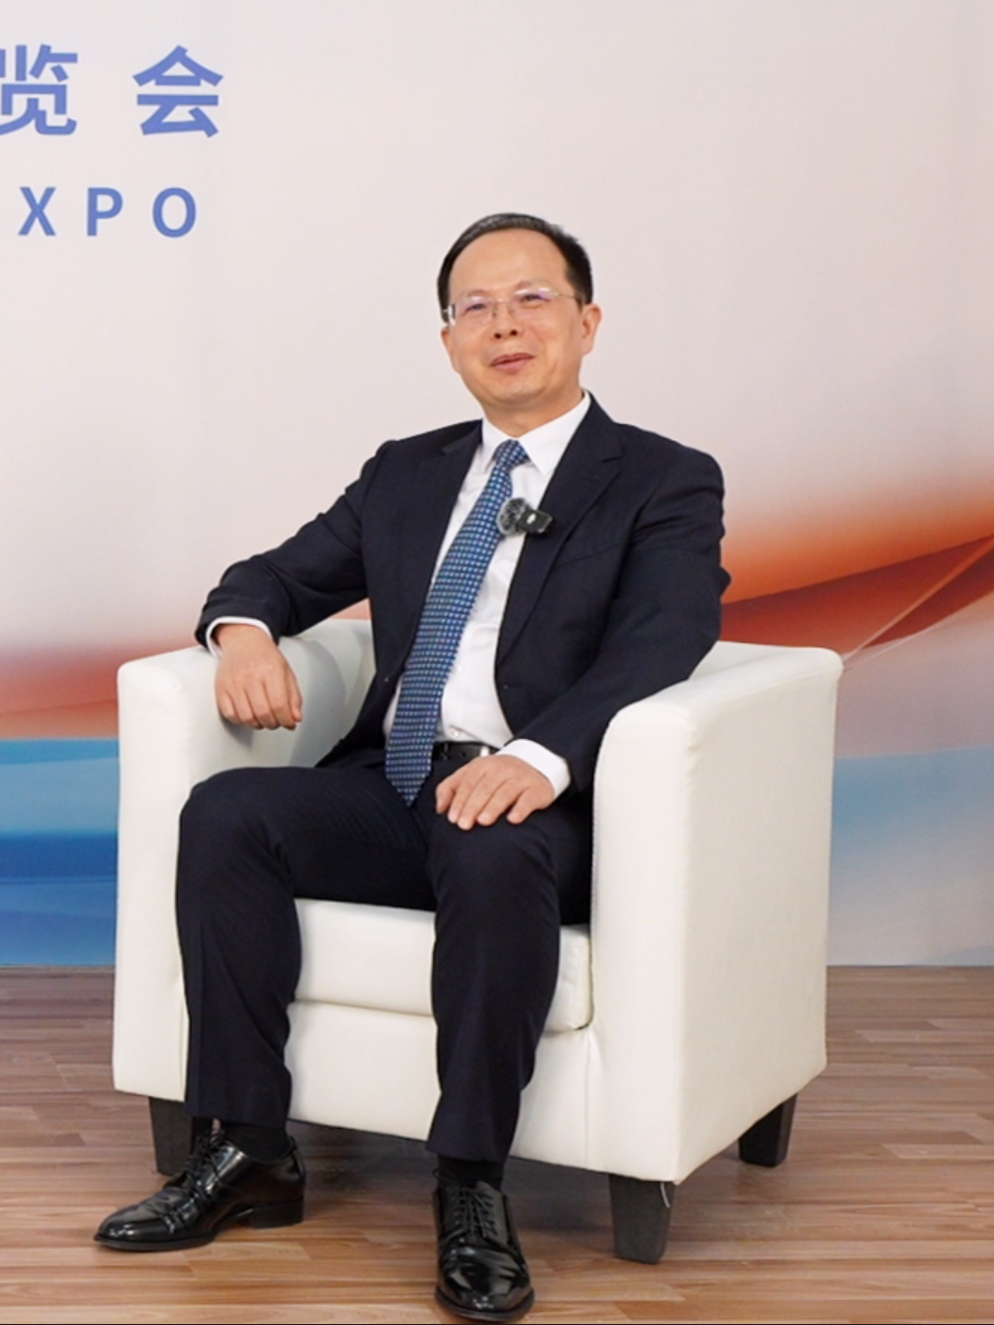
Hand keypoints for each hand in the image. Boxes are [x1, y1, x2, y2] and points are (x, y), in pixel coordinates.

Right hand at [213, 624, 302, 729]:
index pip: (279, 704)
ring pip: (246, 717)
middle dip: (273, 723)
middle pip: (263, 713)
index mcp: (271, 670)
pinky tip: (249, 714)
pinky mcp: (221, 688)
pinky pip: (230, 714)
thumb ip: (294, 697)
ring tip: (263, 718)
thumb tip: (295, 718)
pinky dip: (241, 720)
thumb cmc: (265, 657)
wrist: (243, 641)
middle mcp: (251, 675)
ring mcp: (234, 682)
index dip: (286, 720)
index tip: (289, 723)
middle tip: (277, 721)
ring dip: (258, 724)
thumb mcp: (287, 672)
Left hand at [435, 754, 554, 829]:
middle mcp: (502, 769)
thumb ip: (451, 788)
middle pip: (485, 788)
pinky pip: (528, 799)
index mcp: (483, 765)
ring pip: (505, 792)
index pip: (468, 782)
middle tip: (464, 824)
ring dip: (493, 807)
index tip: (453, 817)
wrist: (535, 765)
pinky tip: (513, 819)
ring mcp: (520, 778)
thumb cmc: (500, 775)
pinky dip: (521, 809)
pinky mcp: (537, 789)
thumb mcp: (472, 775)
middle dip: (472, 807)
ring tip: (483, 821)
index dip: (459, 800)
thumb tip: (440, 807)